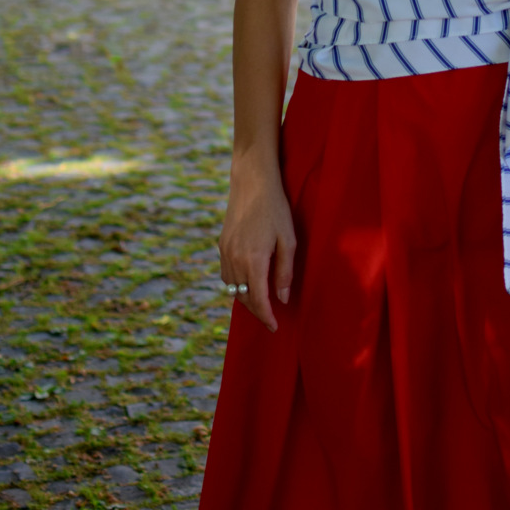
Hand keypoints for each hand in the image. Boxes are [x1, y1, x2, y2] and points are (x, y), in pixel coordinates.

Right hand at [218, 150, 295, 332]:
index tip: (275, 328)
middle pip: (244, 297)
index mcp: (254, 260)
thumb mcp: (288, 240)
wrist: (252, 181)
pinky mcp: (221, 245)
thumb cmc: (276, 208)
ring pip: (232, 288)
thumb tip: (282, 298)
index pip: (259, 300)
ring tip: (261, 304)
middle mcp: (235, 260)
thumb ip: (285, 272)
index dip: (267, 317)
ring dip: (246, 299)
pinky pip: (225, 275)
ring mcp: (225, 252)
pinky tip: (247, 284)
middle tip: (270, 319)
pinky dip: (236, 285)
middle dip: (257, 311)